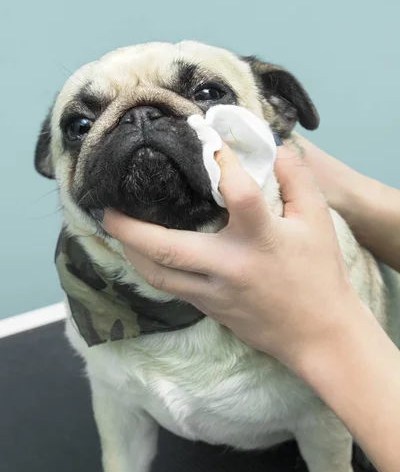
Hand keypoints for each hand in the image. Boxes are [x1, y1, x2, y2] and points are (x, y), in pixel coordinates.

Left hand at [103, 145, 359, 368]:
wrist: (318, 334)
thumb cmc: (319, 274)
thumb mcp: (318, 221)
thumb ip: (297, 180)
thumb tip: (275, 148)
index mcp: (261, 239)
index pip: (236, 193)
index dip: (221, 161)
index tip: (204, 137)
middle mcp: (229, 266)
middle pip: (167, 247)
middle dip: (130, 228)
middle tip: (106, 209)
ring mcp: (214, 292)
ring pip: (159, 275)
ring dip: (131, 252)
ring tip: (116, 230)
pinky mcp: (208, 308)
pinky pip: (171, 288)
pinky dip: (152, 268)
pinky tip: (144, 254)